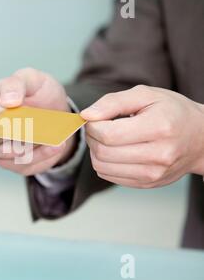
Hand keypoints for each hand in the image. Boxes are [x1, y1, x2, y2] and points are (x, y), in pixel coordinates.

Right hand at [0, 68, 75, 175]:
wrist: (54, 112)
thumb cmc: (37, 91)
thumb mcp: (31, 78)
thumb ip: (16, 84)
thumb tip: (8, 102)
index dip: (1, 115)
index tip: (23, 109)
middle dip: (19, 133)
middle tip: (40, 126)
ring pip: (8, 154)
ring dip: (33, 146)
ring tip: (53, 136)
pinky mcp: (11, 162)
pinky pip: (23, 164)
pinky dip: (43, 155)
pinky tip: (57, 145)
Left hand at [81, 85, 203, 187]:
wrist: (200, 138)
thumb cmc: (171, 111)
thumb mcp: (145, 95)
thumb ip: (113, 102)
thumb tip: (86, 115)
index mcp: (159, 128)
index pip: (108, 134)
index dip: (93, 125)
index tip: (95, 118)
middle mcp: (158, 155)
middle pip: (103, 152)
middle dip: (92, 138)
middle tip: (98, 126)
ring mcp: (153, 173)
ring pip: (102, 167)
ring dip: (95, 151)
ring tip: (106, 138)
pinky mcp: (147, 183)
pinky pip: (109, 176)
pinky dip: (104, 162)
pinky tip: (115, 150)